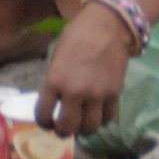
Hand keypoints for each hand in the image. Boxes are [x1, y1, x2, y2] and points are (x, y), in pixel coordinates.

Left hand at [37, 4, 133, 138]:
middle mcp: (75, 91)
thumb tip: (56, 101)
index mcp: (55, 80)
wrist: (106, 27)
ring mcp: (97, 94)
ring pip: (90, 128)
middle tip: (63, 128)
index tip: (46, 122)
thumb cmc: (76, 37)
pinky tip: (97, 115)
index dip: (43, 122)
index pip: (43, 113)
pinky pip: (108, 117)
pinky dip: (102, 120)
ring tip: (81, 125)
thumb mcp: (57, 57)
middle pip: (67, 127)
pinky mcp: (115, 94)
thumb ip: (56, 81)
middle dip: (62, 131)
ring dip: (84, 130)